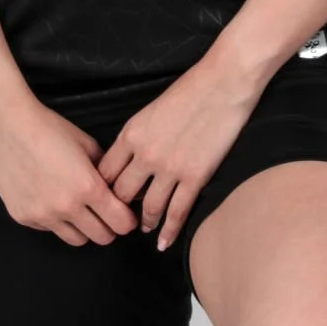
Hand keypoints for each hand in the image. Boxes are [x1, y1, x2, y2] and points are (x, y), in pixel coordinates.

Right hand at [0, 95, 137, 247]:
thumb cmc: (50, 130)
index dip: (127, 220)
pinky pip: (50, 230)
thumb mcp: (87, 145)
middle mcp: (66, 207)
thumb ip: (104, 171)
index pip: (121, 223)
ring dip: (84, 229)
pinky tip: (53, 201)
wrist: (8, 127)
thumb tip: (115, 187)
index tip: (126, 215)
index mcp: (88, 187)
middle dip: (109, 228)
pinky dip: (57, 222)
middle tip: (106, 215)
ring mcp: (43, 215)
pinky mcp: (23, 218)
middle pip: (102, 237)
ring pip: (77, 240)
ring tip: (81, 211)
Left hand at [98, 60, 257, 250]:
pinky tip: (164, 242)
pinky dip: (169, 231)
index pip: (105, 172)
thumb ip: (138, 135)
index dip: (102, 189)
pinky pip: (177, 212)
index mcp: (131, 134)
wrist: (224, 83)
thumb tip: (132, 158)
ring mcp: (169, 168)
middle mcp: (145, 154)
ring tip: (145, 229)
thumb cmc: (191, 89)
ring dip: (145, 222)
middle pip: (121, 194)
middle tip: (122, 219)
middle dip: (120, 209)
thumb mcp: (152, 109)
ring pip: (148, 208)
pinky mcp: (194, 176)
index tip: (105, 199)